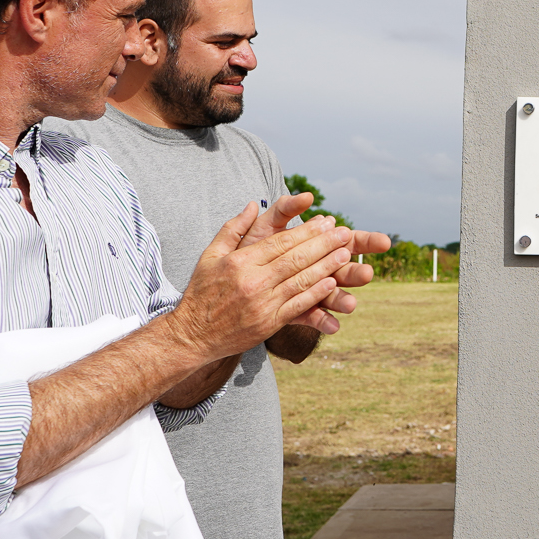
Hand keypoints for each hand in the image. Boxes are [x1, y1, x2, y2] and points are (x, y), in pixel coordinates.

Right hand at [166, 205, 372, 358]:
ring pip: (301, 280)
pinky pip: (298, 306)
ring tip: (346, 253)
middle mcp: (253, 281)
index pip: (281, 242)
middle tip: (345, 232)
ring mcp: (262, 303)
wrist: (192, 335)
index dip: (307, 231)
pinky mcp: (268, 323)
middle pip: (296, 258)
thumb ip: (233, 228)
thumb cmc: (202, 292)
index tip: (326, 221)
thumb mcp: (210, 255)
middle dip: (324, 244)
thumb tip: (254, 204)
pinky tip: (333, 283)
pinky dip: (317, 294)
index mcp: (240, 262)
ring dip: (327, 266)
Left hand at [241, 192, 390, 335]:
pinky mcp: (294, 309)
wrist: (227, 282)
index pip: (346, 241)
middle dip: (357, 272)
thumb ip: (285, 208)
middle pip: (343, 269)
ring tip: (350, 305)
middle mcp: (316, 268)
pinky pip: (310, 316)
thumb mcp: (266, 225)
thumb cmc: (249, 248)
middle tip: (368, 275)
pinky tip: (333, 326)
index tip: (385, 243)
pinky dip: (321, 321)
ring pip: (330, 294)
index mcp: (316, 246)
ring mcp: (307, 290)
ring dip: (341, 299)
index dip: (366, 241)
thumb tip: (307, 196)